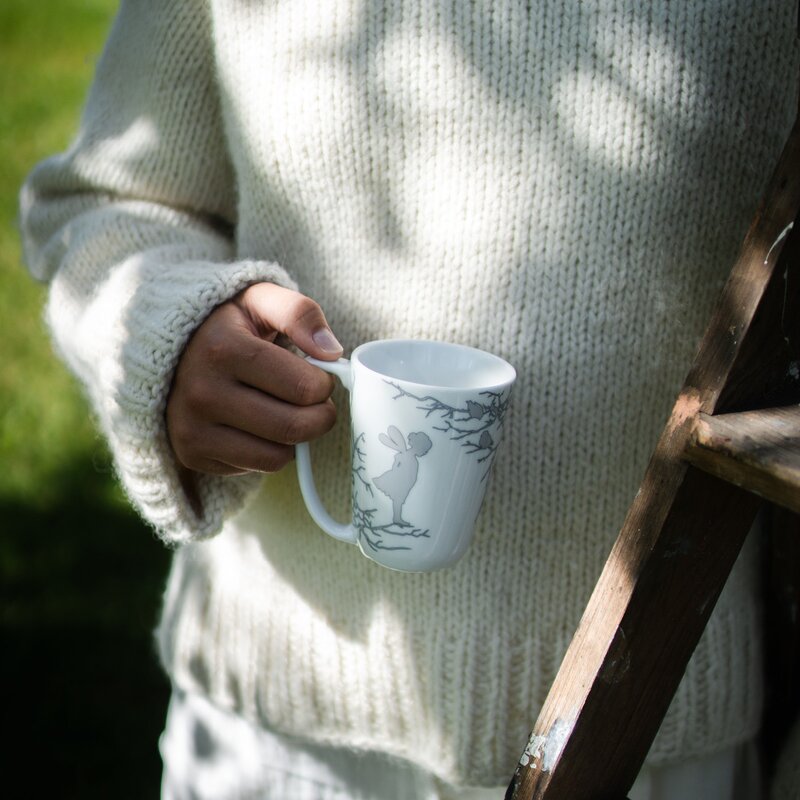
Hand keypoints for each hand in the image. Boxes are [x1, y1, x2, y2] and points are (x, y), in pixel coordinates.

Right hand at [166, 283, 341, 480]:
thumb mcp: (260, 300)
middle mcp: (202, 392)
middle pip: (293, 427)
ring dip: (296, 438)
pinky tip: (258, 425)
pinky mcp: (192, 454)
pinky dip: (269, 451)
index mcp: (223, 349)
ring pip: (277, 456)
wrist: (170, 351)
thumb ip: (300, 314)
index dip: (324, 385)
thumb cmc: (229, 326)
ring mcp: (192, 428)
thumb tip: (332, 351)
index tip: (319, 377)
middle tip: (317, 403)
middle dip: (321, 417)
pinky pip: (256, 467)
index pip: (302, 386)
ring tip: (286, 410)